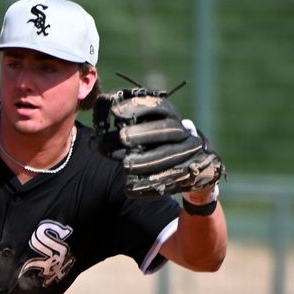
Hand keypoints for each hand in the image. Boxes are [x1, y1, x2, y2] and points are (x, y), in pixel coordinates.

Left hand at [93, 86, 225, 197]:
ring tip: (125, 165)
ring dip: (145, 161)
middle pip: (167, 129)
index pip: (158, 106)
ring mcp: (188, 153)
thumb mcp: (147, 126)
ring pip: (169, 155)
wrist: (192, 164)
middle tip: (122, 137)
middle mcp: (183, 132)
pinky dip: (147, 185)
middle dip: (143, 133)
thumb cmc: (157, 142)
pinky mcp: (187, 174)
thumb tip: (100, 111)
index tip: (115, 112)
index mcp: (171, 116)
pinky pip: (168, 180)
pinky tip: (129, 187)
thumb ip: (126, 120)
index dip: (137, 106)